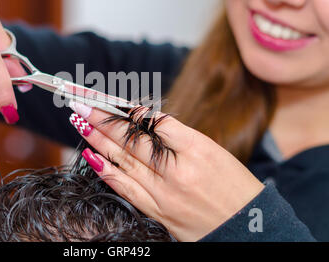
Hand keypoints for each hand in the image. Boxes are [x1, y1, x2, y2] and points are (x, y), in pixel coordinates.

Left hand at [68, 102, 264, 241]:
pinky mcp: (158, 212)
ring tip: (79, 121)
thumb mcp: (213, 151)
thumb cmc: (235, 187)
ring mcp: (165, 194)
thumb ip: (177, 137)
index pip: (154, 122)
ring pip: (123, 161)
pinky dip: (105, 171)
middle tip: (82, 103)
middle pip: (132, 139)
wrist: (249, 230)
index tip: (109, 98)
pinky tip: (90, 156)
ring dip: (98, 139)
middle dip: (103, 118)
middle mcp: (177, 171)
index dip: (127, 108)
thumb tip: (143, 121)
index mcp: (197, 149)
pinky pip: (125, 188)